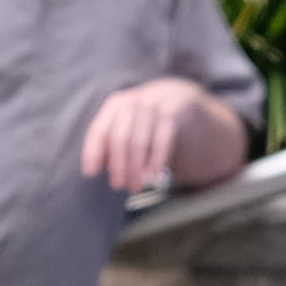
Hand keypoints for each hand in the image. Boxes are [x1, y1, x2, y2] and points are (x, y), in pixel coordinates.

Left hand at [81, 77, 208, 195]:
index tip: (91, 173)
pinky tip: (154, 176)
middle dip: (118, 164)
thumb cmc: (155, 125)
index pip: (100, 128)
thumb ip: (114, 141)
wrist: (194, 107)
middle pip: (120, 135)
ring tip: (137, 185)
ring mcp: (159, 101)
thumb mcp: (133, 127)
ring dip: (136, 166)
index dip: (94, 151)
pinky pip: (163, 138)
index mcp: (120, 103)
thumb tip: (95, 167)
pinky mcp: (179, 109)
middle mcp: (137, 99)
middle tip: (119, 186)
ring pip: (140, 139)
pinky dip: (156, 159)